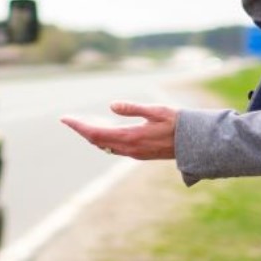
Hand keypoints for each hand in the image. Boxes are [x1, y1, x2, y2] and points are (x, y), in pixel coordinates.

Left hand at [60, 102, 176, 159]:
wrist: (196, 144)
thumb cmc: (178, 124)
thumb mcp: (156, 111)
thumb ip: (133, 108)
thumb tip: (111, 106)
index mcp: (131, 137)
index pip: (96, 134)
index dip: (79, 126)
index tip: (65, 119)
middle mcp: (129, 148)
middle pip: (97, 141)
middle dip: (82, 130)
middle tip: (69, 119)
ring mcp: (134, 153)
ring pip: (105, 146)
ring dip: (92, 135)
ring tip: (82, 123)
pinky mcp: (139, 154)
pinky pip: (114, 148)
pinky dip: (103, 139)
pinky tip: (103, 130)